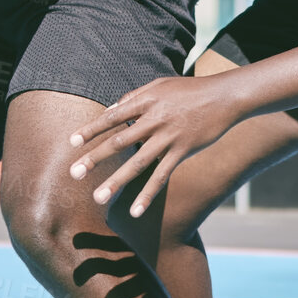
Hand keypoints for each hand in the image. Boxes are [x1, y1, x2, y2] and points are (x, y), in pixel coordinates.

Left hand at [67, 73, 243, 217]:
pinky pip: (161, 177)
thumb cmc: (190, 90)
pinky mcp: (182, 152)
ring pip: (137, 163)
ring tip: (97, 197)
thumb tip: (112, 110)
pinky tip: (135, 212)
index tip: (72, 142)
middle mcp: (154, 120)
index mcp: (146, 101)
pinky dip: (147, 195)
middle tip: (73, 173)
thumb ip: (135, 97)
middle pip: (118, 142)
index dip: (91, 129)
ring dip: (116, 181)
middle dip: (94, 158)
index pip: (112, 117)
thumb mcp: (160, 85)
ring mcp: (168, 137)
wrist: (225, 97)